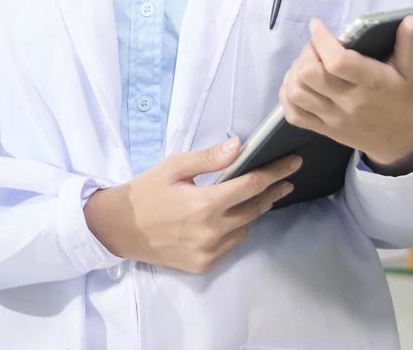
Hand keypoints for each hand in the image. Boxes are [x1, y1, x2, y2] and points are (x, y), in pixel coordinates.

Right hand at [83, 139, 300, 273]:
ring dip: (252, 211)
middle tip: (284, 179)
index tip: (293, 163)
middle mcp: (211, 232)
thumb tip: (239, 146)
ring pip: (245, 228)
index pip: (252, 185)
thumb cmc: (146, 192)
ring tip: (255, 196)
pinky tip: (229, 217)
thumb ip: (209, 158)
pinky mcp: (203, 264)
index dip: (276, 172)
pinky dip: (234, 229)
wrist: (119, 228)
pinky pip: (230, 244)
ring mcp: (208, 251)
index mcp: (204, 204)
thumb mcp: (174, 167)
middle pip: (255, 208)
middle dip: (272, 192)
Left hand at [278, 15, 412, 173]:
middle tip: (314, 49)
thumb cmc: (399, 98)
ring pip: (297, 93)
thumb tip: (410, 19)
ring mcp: (333, 118)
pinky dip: (286, 96)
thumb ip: (407, 44)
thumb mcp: (408, 71)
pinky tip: (296, 83)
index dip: (321, 40)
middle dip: (306, 54)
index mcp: (371, 83)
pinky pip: (294, 115)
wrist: (398, 140)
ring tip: (304, 65)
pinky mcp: (323, 130)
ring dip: (294, 73)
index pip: (337, 61)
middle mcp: (349, 101)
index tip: (317, 26)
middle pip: (310, 74)